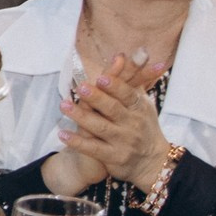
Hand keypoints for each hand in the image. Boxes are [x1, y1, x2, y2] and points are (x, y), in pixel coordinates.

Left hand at [58, 53, 172, 188]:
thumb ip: (131, 81)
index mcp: (139, 108)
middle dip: (98, 98)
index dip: (115, 86)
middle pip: (113, 109)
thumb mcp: (142, 103)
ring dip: (81, 117)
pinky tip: (62, 134)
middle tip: (81, 87)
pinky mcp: (113, 157)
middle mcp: (132, 124)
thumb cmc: (142, 126)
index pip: (128, 95)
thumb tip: (122, 54)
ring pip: (100, 128)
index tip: (102, 77)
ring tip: (64, 105)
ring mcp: (122, 141)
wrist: (152, 161)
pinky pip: (93, 149)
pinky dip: (77, 142)